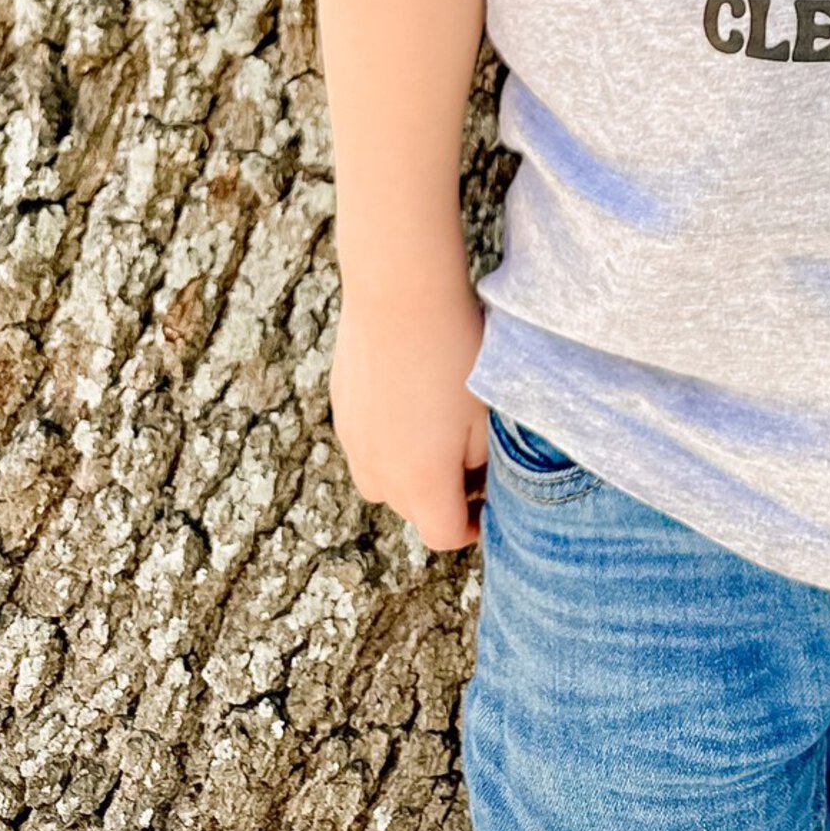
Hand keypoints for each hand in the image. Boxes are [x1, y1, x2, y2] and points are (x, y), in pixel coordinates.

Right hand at [329, 273, 490, 550]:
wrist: (399, 294)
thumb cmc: (455, 351)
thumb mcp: (488, 412)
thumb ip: (482, 460)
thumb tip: (473, 475)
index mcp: (423, 483)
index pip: (445, 536)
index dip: (471, 528)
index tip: (486, 505)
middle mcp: (381, 473)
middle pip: (413, 512)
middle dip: (442, 498)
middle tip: (470, 459)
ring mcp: (354, 443)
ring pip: (384, 482)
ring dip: (410, 473)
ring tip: (437, 430)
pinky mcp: (342, 412)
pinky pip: (366, 446)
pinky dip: (388, 441)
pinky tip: (410, 400)